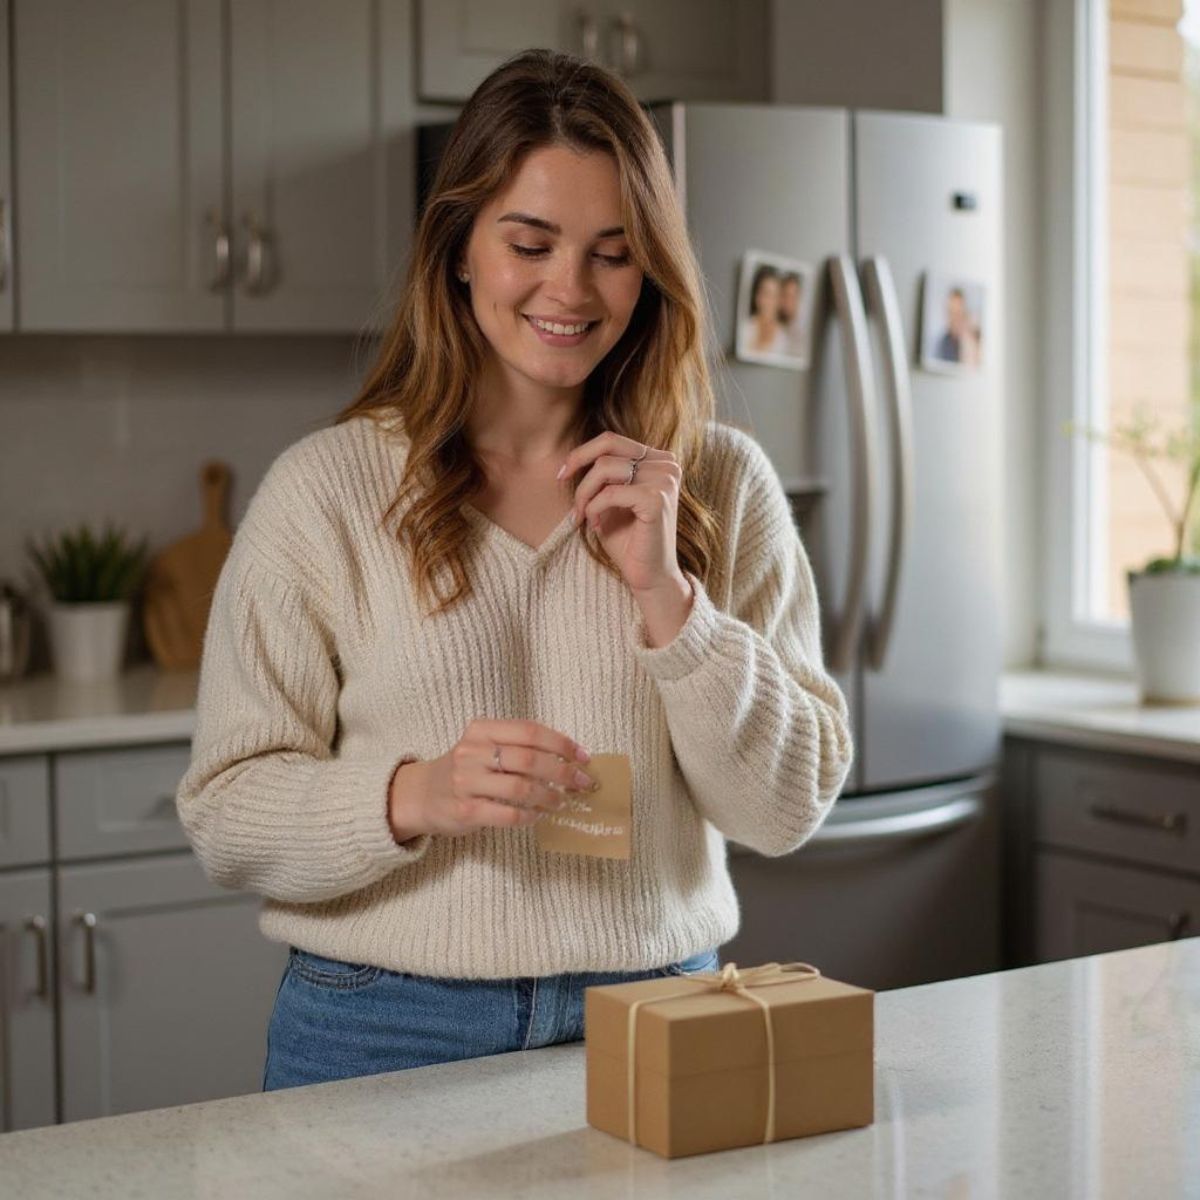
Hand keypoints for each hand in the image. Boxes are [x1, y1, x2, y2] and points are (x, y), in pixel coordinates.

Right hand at [387, 719, 594, 841]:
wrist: (421, 795)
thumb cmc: (465, 769)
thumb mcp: (484, 746)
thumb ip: (518, 746)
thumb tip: (568, 758)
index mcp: (482, 730)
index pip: (529, 731)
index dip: (561, 743)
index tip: (583, 757)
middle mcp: (472, 752)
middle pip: (529, 760)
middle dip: (562, 772)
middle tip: (582, 783)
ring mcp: (467, 782)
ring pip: (521, 788)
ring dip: (549, 796)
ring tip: (561, 802)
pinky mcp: (466, 810)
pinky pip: (508, 814)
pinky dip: (529, 816)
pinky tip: (537, 816)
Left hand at [558, 430, 687, 594]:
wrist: (648, 576)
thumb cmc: (629, 540)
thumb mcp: (611, 499)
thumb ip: (602, 474)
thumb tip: (573, 457)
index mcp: (659, 460)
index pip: (613, 440)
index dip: (581, 452)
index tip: (562, 474)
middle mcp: (667, 465)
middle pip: (608, 445)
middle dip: (579, 465)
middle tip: (564, 486)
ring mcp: (665, 479)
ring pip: (605, 468)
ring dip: (585, 494)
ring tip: (584, 516)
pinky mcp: (657, 499)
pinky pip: (609, 493)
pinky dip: (594, 509)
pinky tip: (596, 527)